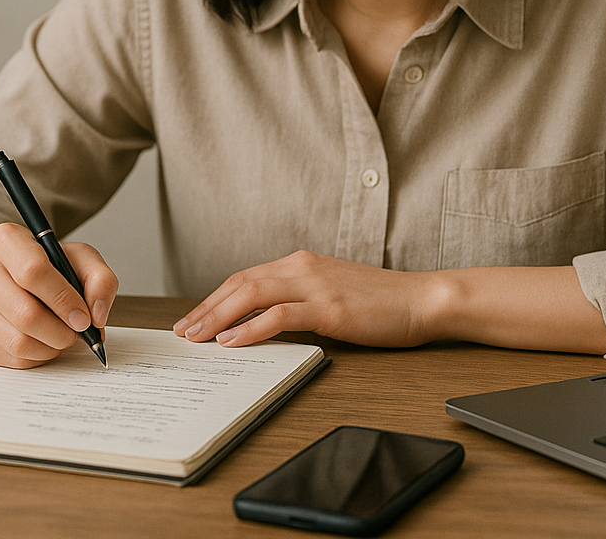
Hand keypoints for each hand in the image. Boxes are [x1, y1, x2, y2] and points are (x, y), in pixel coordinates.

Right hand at [0, 222, 118, 368]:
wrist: (7, 273)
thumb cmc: (46, 265)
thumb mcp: (79, 258)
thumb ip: (100, 280)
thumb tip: (97, 315)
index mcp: (6, 239)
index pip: (33, 272)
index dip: (64, 301)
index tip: (84, 317)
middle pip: (26, 314)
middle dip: (62, 332)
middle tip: (77, 332)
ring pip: (17, 342)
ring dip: (50, 348)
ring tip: (60, 337)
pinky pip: (8, 358)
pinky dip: (35, 358)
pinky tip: (42, 343)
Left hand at [172, 250, 442, 348]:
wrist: (422, 299)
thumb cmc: (381, 302)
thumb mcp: (332, 293)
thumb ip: (299, 300)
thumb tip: (263, 323)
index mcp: (301, 262)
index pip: (245, 278)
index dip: (215, 299)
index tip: (194, 318)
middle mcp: (302, 267)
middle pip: (240, 284)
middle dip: (207, 309)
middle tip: (183, 332)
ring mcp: (315, 285)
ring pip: (251, 295)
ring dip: (218, 318)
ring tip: (197, 338)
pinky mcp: (328, 307)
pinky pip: (279, 316)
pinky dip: (250, 328)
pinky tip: (232, 342)